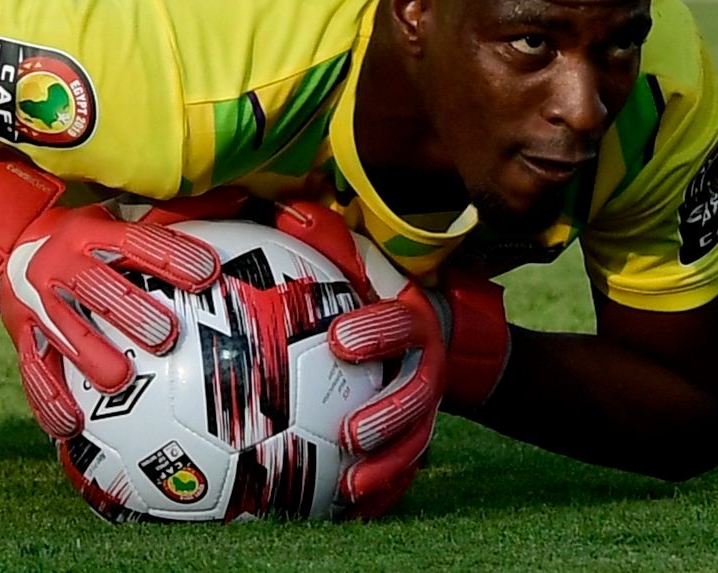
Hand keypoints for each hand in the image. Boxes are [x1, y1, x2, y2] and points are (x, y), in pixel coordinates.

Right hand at [0, 163, 220, 438]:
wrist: (7, 246)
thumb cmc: (87, 242)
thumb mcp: (120, 218)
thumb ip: (174, 219)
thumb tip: (240, 200)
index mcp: (90, 233)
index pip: (135, 242)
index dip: (171, 255)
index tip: (208, 272)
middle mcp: (60, 265)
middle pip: (96, 285)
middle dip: (129, 309)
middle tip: (165, 335)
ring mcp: (37, 303)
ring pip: (64, 331)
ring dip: (90, 355)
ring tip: (120, 381)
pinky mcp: (22, 337)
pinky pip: (33, 371)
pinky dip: (50, 401)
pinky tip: (71, 426)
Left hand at [268, 203, 508, 518]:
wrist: (433, 331)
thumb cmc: (374, 290)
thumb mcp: (358, 259)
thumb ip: (328, 237)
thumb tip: (285, 208)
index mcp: (415, 318)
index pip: (403, 324)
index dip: (377, 332)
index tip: (341, 339)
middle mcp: (428, 366)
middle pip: (419, 396)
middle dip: (389, 415)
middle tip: (350, 432)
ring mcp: (427, 406)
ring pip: (417, 442)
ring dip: (388, 465)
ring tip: (353, 483)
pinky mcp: (418, 435)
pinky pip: (406, 470)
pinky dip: (385, 490)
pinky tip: (353, 508)